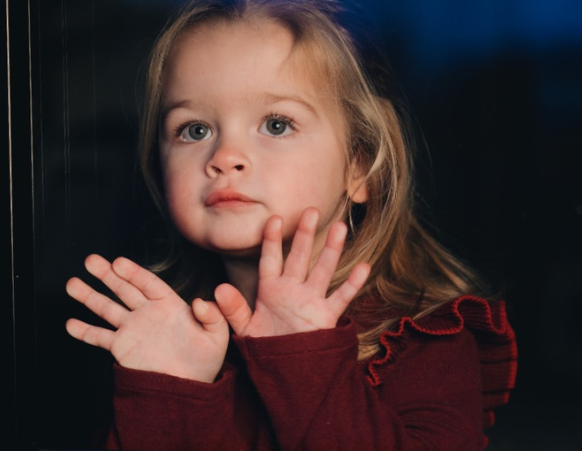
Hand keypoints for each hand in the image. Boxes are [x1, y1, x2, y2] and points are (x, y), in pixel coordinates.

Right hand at [66, 254, 228, 382]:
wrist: (188, 389)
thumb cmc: (204, 362)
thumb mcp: (216, 336)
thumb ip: (212, 316)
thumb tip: (200, 301)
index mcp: (169, 305)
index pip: (148, 283)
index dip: (133, 272)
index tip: (118, 262)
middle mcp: (147, 313)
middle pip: (123, 289)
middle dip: (106, 275)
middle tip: (90, 261)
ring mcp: (133, 329)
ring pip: (107, 308)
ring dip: (90, 296)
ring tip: (72, 284)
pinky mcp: (122, 348)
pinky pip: (101, 337)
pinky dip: (86, 331)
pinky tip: (71, 323)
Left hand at [215, 207, 369, 337]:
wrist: (284, 372)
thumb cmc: (265, 346)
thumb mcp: (245, 329)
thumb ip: (233, 309)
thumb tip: (218, 289)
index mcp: (270, 289)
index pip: (270, 260)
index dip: (271, 240)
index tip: (273, 219)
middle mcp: (292, 290)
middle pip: (299, 257)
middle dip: (304, 234)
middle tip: (311, 210)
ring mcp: (311, 301)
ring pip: (323, 270)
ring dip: (331, 250)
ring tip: (340, 227)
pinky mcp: (326, 317)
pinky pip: (341, 298)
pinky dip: (352, 284)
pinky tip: (363, 267)